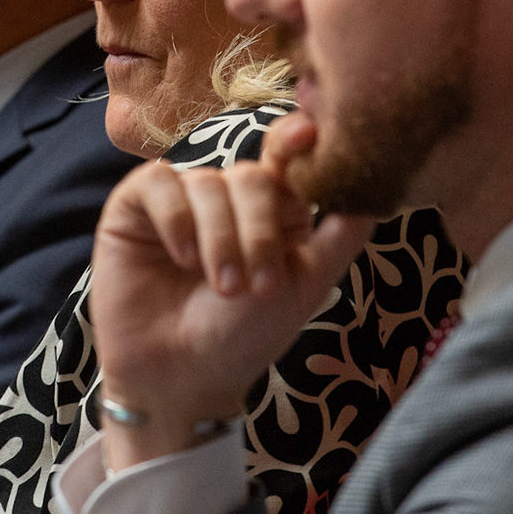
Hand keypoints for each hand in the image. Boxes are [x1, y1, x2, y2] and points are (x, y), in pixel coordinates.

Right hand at [89, 112, 376, 467]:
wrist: (181, 379)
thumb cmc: (243, 338)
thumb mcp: (305, 286)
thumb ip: (340, 236)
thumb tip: (378, 189)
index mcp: (269, 210)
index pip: (284, 159)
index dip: (295, 142)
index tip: (308, 134)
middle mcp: (225, 198)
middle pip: (251, 176)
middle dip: (259, 230)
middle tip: (257, 286)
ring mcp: (179, 200)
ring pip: (208, 182)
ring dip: (220, 238)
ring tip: (222, 287)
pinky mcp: (134, 207)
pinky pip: (160, 184)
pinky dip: (176, 219)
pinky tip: (181, 257)